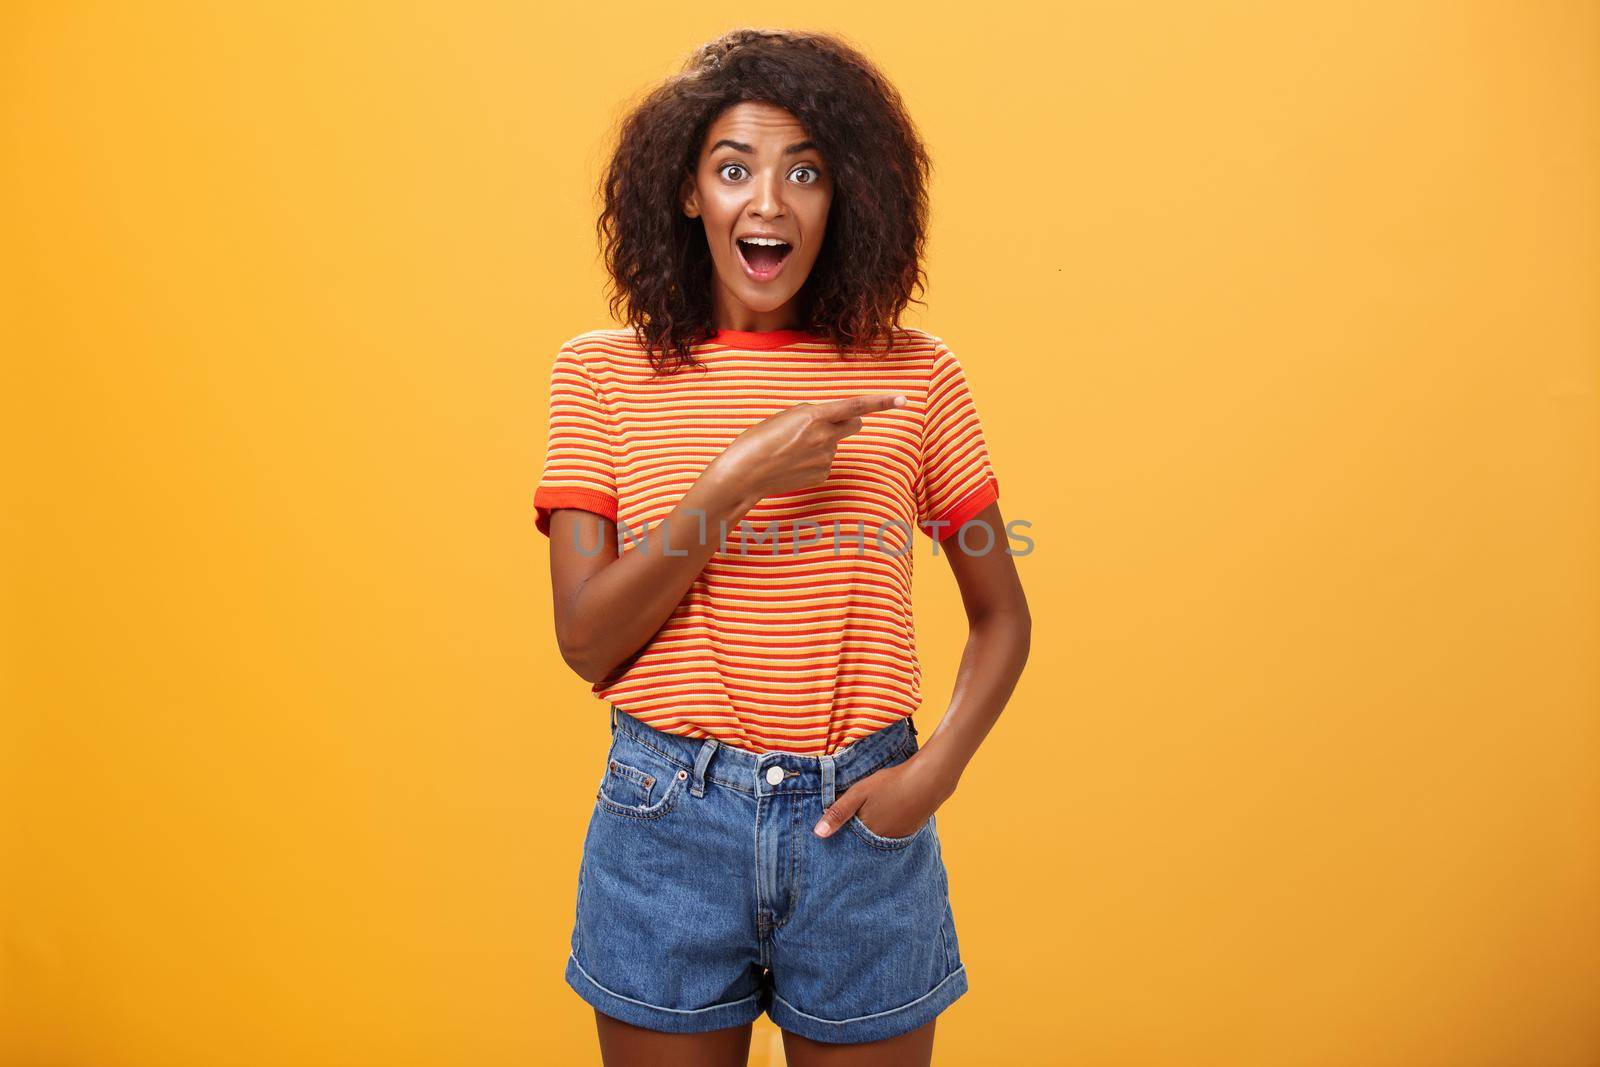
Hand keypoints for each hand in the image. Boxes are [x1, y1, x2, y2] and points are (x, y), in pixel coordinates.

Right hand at [710, 393, 907, 503]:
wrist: (745, 472)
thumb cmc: (759, 439)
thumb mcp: (786, 416)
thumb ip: (813, 414)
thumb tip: (830, 422)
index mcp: (815, 416)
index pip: (856, 406)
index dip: (882, 401)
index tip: (903, 398)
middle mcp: (825, 437)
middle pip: (855, 424)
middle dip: (849, 421)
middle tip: (826, 425)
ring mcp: (825, 458)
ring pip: (834, 444)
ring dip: (821, 443)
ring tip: (792, 448)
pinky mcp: (822, 475)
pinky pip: (825, 462)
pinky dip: (814, 460)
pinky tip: (793, 463)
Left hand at [813, 750, 954, 838]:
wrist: (929, 780)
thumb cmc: (891, 783)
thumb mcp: (860, 793)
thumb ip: (839, 812)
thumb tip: (818, 834)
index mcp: (866, 832)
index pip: (847, 839)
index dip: (841, 830)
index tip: (837, 824)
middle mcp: (881, 840)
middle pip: (861, 840)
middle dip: (855, 832)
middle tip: (856, 815)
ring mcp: (897, 837)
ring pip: (876, 837)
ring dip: (871, 829)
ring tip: (873, 810)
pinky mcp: (908, 832)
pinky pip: (891, 834)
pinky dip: (886, 826)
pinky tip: (887, 812)